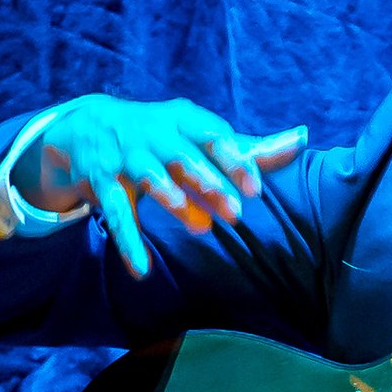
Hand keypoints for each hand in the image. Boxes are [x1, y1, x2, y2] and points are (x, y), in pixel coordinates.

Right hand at [15, 94, 306, 277]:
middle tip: (236, 215)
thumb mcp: (202, 135)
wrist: (88, 126)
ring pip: (149, 176)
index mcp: (183, 120)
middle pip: (183, 156)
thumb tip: (303, 139)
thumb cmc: (163, 136)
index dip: (235, 160)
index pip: (213, 135)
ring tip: (200, 229)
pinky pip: (115, 212)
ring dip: (175, 201)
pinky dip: (128, 242)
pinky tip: (141, 271)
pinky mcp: (102, 181)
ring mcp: (125, 156)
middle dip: (210, 183)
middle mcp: (153, 133)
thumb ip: (251, 146)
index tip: (257, 189)